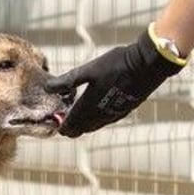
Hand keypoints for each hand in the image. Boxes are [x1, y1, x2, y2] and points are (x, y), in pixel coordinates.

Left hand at [45, 24, 185, 136]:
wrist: (146, 65)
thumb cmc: (116, 65)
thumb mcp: (89, 70)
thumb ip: (67, 81)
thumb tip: (47, 88)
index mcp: (89, 108)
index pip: (71, 126)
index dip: (62, 127)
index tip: (57, 122)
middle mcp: (101, 116)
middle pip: (82, 129)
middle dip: (72, 127)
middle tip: (65, 121)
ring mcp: (114, 115)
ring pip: (94, 126)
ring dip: (84, 124)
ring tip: (77, 117)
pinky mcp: (124, 111)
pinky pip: (105, 121)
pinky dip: (96, 120)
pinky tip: (96, 112)